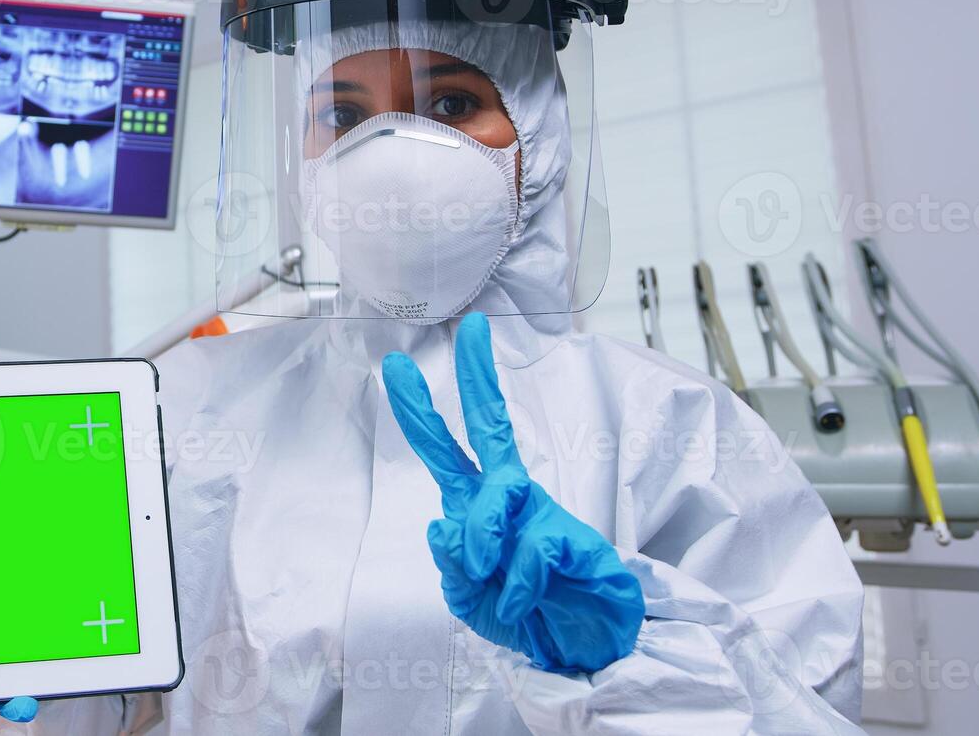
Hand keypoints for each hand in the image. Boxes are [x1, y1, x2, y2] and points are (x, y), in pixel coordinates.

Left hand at [381, 311, 643, 673]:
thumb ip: (452, 563)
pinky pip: (532, 549)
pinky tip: (517, 605)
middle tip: (466, 331)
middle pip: (490, 427)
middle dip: (477, 378)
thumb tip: (442, 525)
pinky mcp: (573, 541)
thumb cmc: (524, 611)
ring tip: (482, 571)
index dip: (422, 409)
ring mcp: (541, 514)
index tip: (396, 364)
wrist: (582, 648)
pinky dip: (516, 585)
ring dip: (481, 534)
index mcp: (478, 504)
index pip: (448, 448)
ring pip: (498, 494)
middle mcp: (509, 498)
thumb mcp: (468, 596)